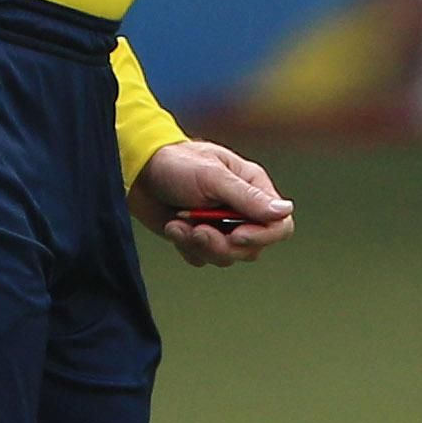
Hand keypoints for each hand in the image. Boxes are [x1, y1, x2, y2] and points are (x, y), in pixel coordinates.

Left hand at [133, 137, 293, 267]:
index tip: (236, 235)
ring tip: (178, 225)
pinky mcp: (198, 238)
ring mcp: (220, 226)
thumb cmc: (177, 164)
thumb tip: (285, 211)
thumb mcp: (213, 177)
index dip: (263, 236)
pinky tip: (172, 227)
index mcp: (253, 188)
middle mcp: (240, 210)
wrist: (136, 172)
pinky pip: (202, 259)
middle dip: (222, 244)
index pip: (279, 225)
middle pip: (252, 248)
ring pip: (226, 257)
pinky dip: (186, 247)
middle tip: (199, 230)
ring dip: (200, 244)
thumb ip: (248, 197)